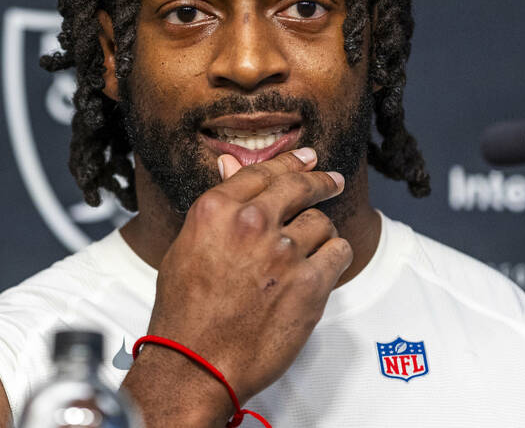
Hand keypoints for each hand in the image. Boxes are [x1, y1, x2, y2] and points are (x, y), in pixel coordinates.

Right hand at [122, 148, 350, 424]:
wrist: (197, 365)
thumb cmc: (185, 314)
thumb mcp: (187, 248)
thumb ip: (218, 207)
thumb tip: (231, 166)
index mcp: (216, 210)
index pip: (262, 172)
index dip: (289, 162)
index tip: (306, 158)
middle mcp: (251, 223)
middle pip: (299, 186)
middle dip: (320, 180)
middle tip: (332, 181)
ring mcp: (284, 252)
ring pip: (321, 222)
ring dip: (319, 234)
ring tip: (309, 251)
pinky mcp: (310, 283)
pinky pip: (339, 252)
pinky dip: (334, 258)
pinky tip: (322, 268)